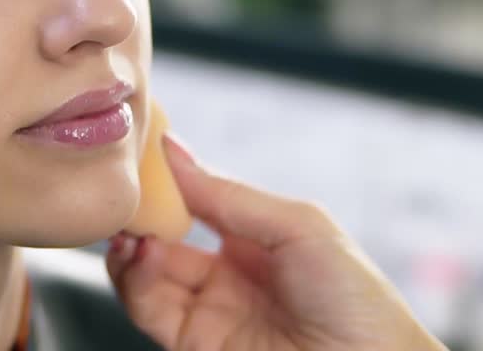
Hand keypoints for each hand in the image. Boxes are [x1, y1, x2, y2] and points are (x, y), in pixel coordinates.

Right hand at [106, 134, 447, 350]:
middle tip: (123, 192)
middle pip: (163, 235)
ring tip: (129, 229)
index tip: (140, 152)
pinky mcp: (193, 344)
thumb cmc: (359, 304)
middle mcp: (228, 273)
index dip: (167, 179)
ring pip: (144, 271)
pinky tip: (137, 254)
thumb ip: (228, 194)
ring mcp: (209, 310)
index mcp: (258, 238)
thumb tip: (172, 150)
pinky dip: (131, 278)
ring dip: (127, 244)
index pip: (196, 200)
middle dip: (138, 212)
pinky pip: (146, 308)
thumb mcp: (298, 227)